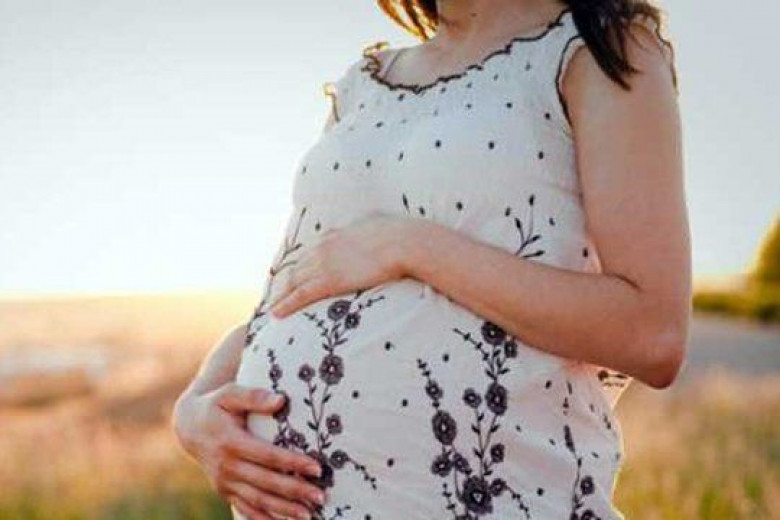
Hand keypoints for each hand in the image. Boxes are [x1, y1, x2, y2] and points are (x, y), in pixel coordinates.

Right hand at [172, 382, 325, 519]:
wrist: (189, 425)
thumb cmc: (216, 405)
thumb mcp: (229, 393)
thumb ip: (253, 396)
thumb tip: (280, 400)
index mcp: (231, 442)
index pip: (268, 456)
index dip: (293, 463)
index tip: (317, 468)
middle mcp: (227, 466)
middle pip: (266, 482)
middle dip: (295, 491)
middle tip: (320, 496)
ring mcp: (224, 482)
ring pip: (257, 500)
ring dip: (284, 510)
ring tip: (309, 515)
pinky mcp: (224, 491)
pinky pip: (245, 509)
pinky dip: (264, 519)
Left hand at [268, 214, 419, 317]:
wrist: (401, 242)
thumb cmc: (397, 238)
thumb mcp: (375, 230)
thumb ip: (366, 236)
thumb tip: (373, 236)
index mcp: (333, 236)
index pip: (308, 254)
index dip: (299, 268)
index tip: (292, 278)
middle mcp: (322, 248)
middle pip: (296, 269)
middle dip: (284, 283)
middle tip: (276, 296)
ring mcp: (323, 264)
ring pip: (293, 283)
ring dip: (281, 296)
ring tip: (272, 308)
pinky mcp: (329, 280)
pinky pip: (300, 294)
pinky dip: (286, 304)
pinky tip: (276, 313)